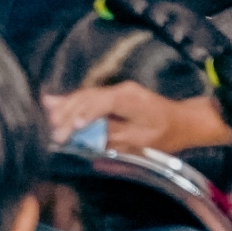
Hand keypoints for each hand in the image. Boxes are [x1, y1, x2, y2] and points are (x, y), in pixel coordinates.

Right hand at [43, 82, 231, 154]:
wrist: (184, 121)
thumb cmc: (165, 134)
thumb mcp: (142, 141)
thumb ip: (112, 135)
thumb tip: (87, 136)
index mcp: (127, 98)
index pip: (97, 103)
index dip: (81, 115)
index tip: (68, 130)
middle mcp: (119, 89)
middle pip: (86, 97)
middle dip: (67, 113)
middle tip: (52, 130)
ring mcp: (115, 90)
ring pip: (84, 96)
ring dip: (65, 108)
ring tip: (47, 117)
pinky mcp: (113, 96)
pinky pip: (88, 97)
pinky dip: (71, 102)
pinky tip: (52, 102)